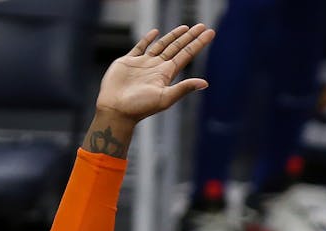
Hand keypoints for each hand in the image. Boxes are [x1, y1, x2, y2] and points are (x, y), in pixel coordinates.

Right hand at [95, 24, 213, 122]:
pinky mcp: (128, 62)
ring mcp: (143, 64)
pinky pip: (140, 47)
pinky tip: (155, 32)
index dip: (198, 43)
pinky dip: (148, 39)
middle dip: (190, 37)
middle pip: (177, 47)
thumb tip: (206, 83)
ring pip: (161, 45)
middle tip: (202, 26)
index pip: (186, 54)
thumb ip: (184, 88)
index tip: (210, 33)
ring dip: (173, 36)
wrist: (115, 110)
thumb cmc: (139, 107)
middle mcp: (157, 67)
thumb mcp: (165, 98)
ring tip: (185, 28)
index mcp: (166, 74)